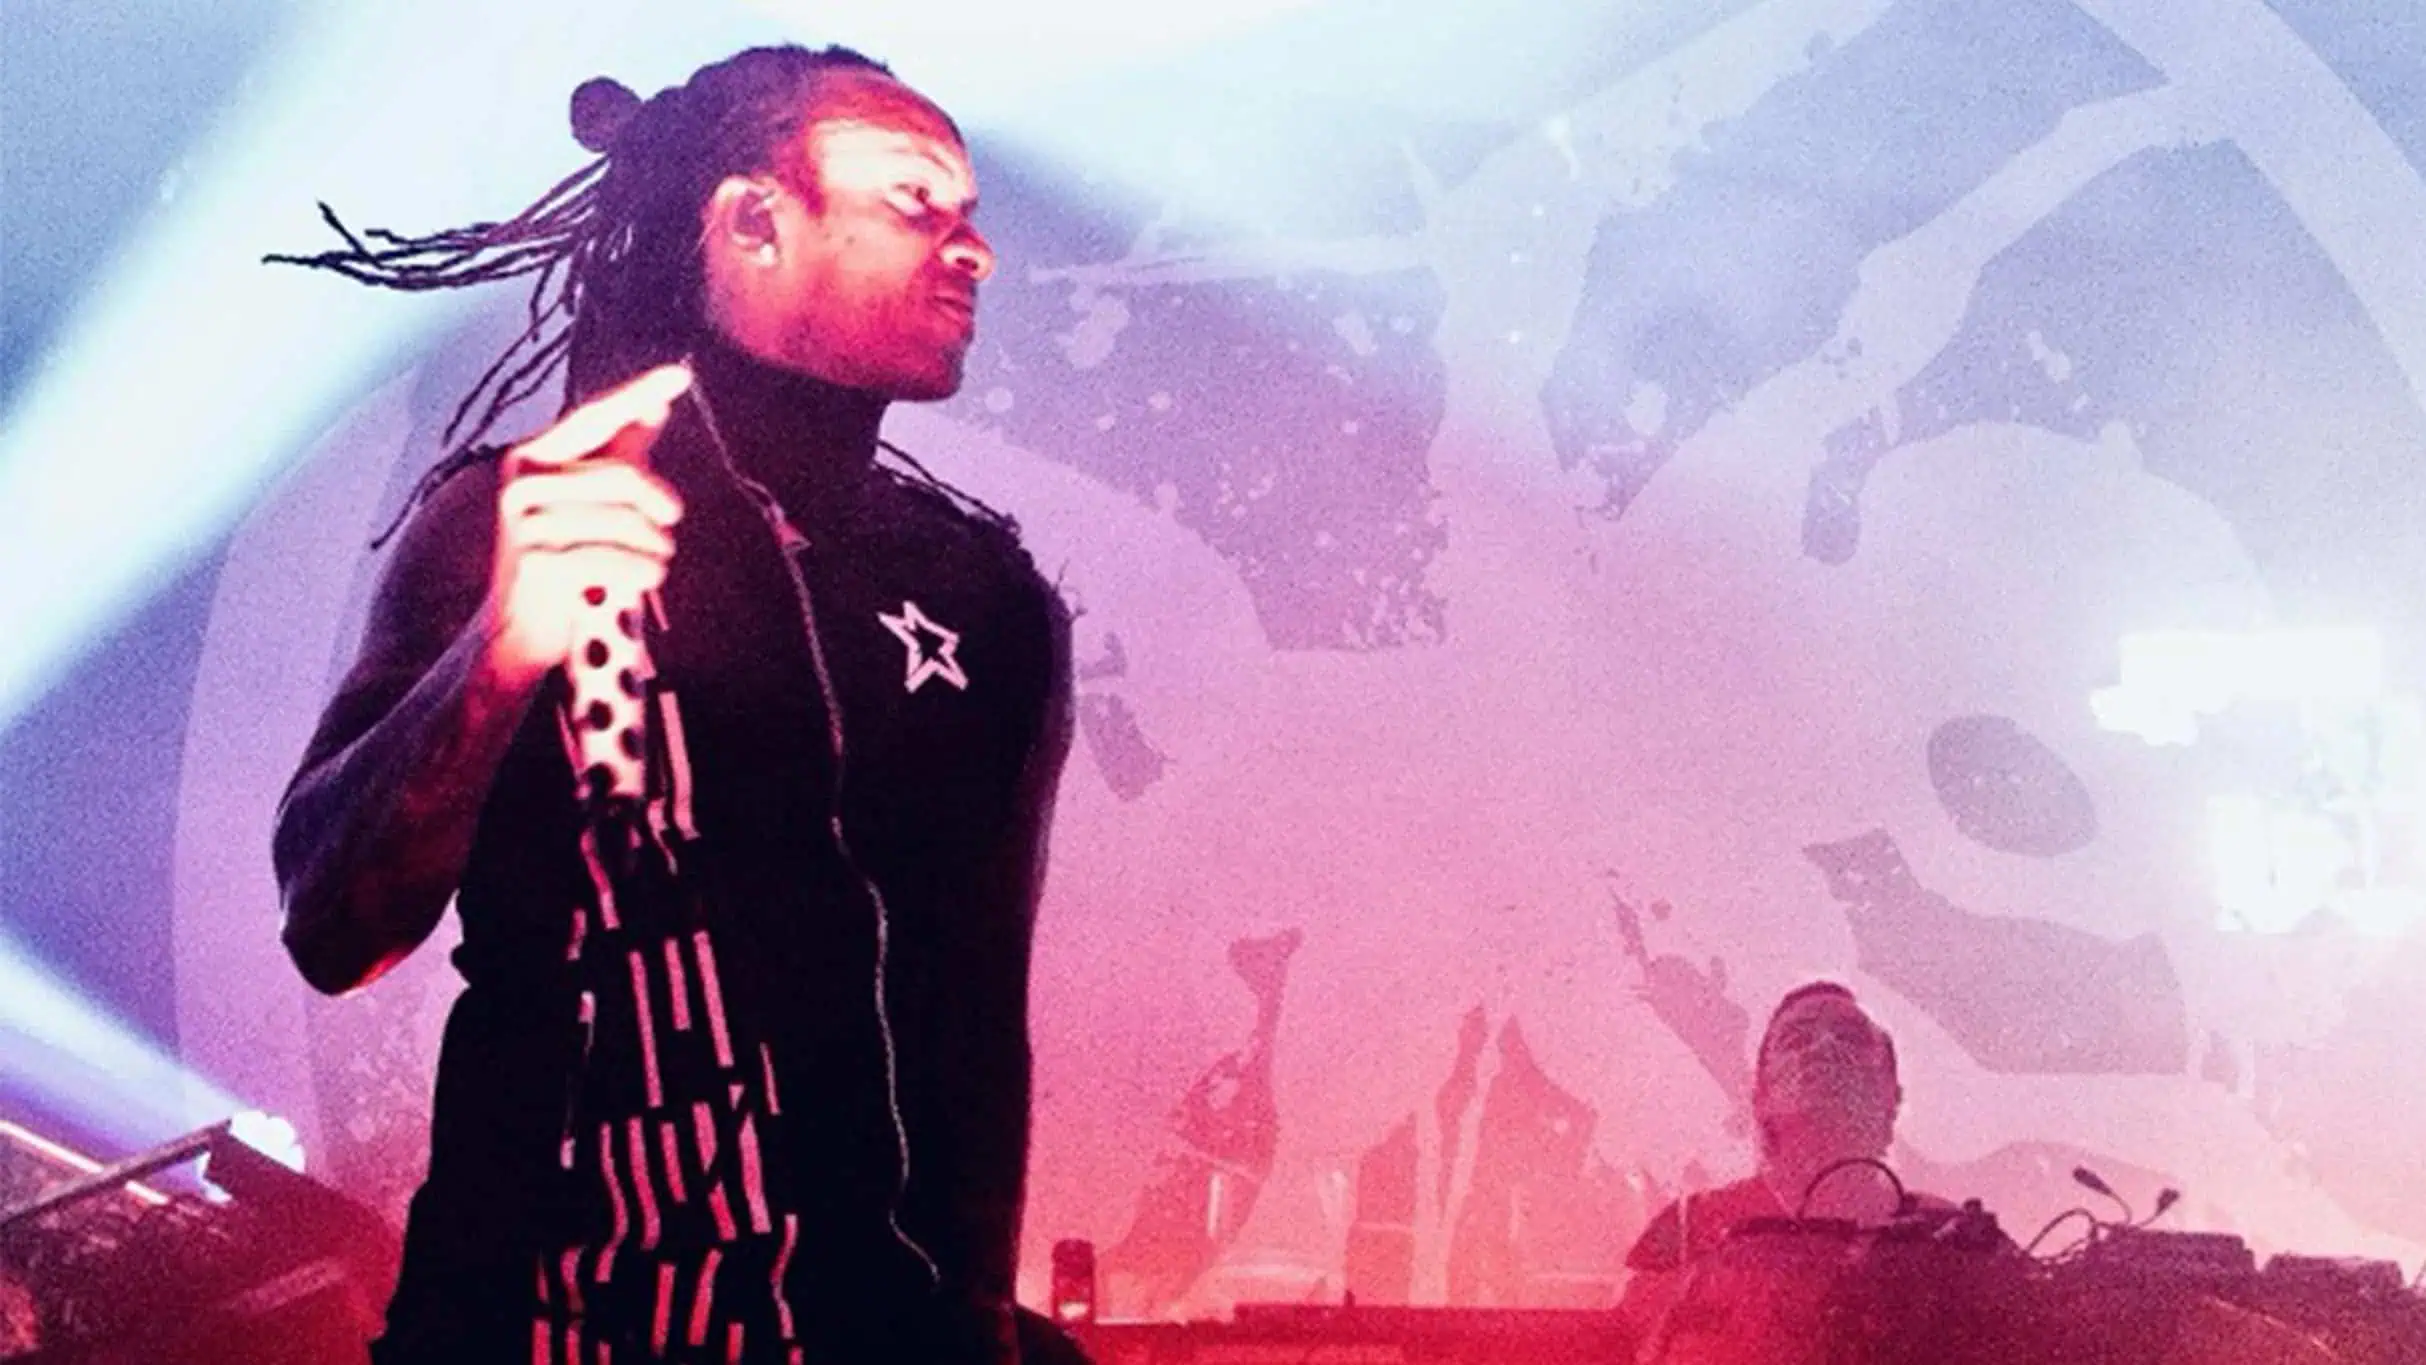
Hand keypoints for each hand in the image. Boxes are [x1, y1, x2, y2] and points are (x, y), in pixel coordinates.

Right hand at [485, 363, 691, 686]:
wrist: (522, 631)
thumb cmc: (564, 559)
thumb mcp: (589, 502)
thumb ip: (619, 452)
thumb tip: (656, 403)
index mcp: (532, 457)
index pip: (594, 419)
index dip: (636, 395)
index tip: (679, 375)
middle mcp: (520, 483)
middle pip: (622, 477)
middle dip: (661, 504)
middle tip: (673, 523)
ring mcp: (524, 523)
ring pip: (624, 522)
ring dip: (656, 546)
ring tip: (658, 560)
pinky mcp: (535, 562)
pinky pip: (614, 557)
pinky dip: (643, 570)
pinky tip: (647, 578)